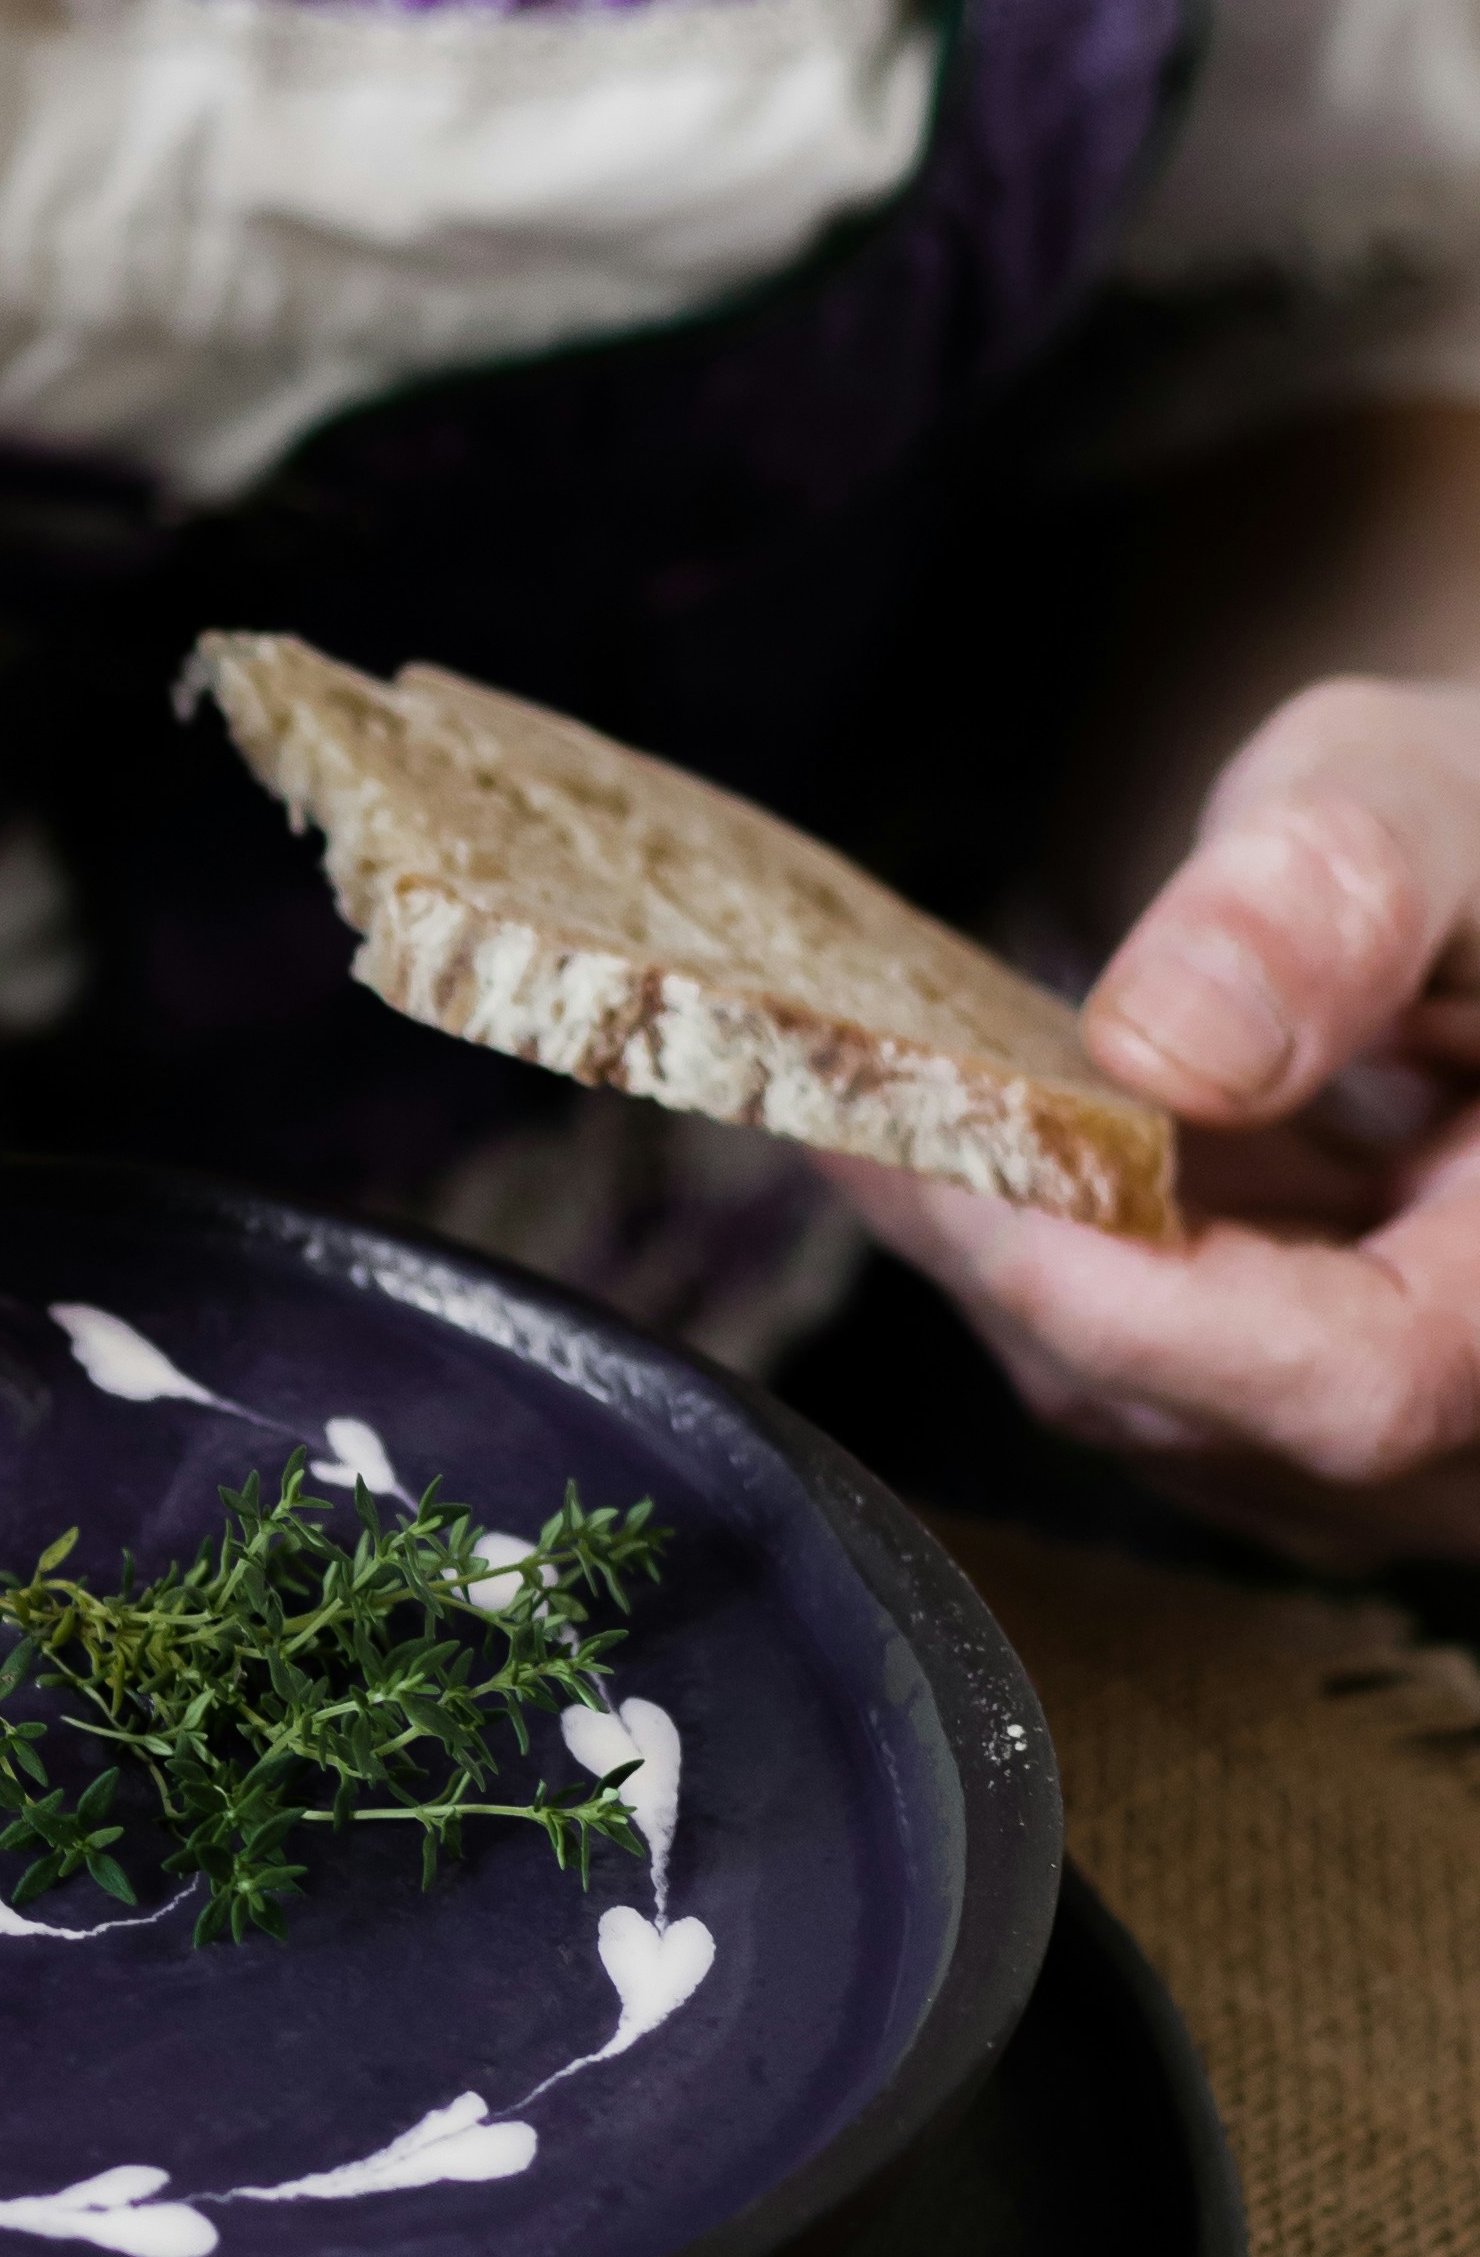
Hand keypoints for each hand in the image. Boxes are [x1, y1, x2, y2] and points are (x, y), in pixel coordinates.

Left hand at [826, 672, 1479, 1561]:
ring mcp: (1393, 1456)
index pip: (1347, 1384)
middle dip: (995, 1240)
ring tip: (861, 1082)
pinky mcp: (1298, 1415)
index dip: (1119, 1296)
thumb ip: (1334, 900)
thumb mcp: (1443, 800)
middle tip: (837, 1082)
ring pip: (1132, 1402)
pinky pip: (1132, 1370)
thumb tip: (1167, 1043)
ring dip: (986, 1244)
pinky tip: (945, 1127)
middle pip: (1194, 1405)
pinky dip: (1033, 1250)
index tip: (940, 1152)